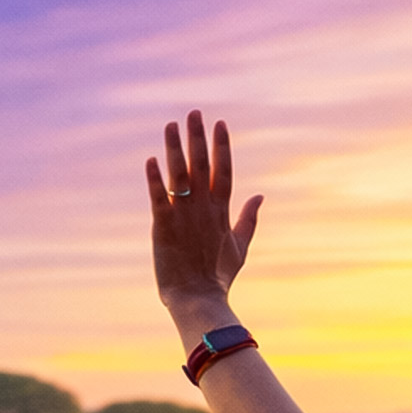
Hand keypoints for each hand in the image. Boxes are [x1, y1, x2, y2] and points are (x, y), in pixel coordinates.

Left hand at [146, 112, 261, 326]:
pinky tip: (151, 159)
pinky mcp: (163, 226)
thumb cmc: (217, 277)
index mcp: (221, 212)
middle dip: (198, 138)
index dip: (221, 147)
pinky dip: (154, 178)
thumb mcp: (239, 247)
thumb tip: (260, 196)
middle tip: (193, 113)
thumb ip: (249, 218)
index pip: (224, 171)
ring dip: (175, 149)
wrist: (198, 299)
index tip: (220, 124)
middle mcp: (203, 209)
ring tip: (171, 125)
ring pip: (179, 175)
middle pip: (201, 166)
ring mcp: (183, 216)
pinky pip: (158, 197)